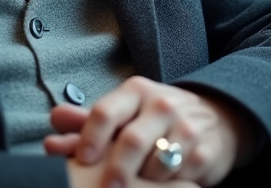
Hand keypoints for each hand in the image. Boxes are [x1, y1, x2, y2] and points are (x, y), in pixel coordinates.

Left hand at [45, 76, 256, 186]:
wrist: (216, 119)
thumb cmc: (155, 120)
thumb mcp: (123, 114)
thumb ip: (86, 122)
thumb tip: (53, 120)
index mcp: (136, 92)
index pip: (106, 112)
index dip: (90, 138)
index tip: (82, 160)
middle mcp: (163, 104)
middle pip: (132, 141)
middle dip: (116, 170)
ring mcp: (188, 127)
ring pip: (158, 163)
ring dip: (144, 180)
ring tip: (137, 185)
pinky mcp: (207, 151)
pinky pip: (182, 175)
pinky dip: (169, 185)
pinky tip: (163, 185)